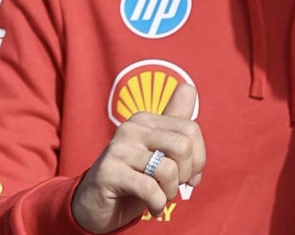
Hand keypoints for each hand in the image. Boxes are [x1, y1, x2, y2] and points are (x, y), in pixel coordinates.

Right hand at [71, 83, 205, 232]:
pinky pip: (149, 188)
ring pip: (168, 169)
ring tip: (162, 196)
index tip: (191, 175)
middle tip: (176, 187)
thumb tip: (189, 87)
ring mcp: (117, 149)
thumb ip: (174, 121)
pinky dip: (158, 203)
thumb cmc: (135, 176)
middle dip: (186, 173)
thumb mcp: (158, 149)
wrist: (96, 203)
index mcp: (146, 119)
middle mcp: (131, 128)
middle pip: (182, 145)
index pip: (190, 128)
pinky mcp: (108, 172)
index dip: (199, 157)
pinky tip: (154, 208)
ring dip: (171, 191)